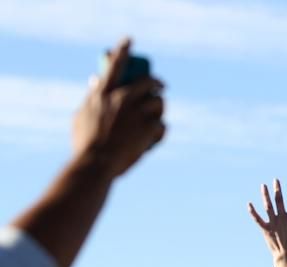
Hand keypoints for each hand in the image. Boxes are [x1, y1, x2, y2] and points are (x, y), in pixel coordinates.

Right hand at [72, 38, 165, 175]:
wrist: (96, 163)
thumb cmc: (85, 143)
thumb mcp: (81, 116)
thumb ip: (90, 97)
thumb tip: (95, 80)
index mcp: (104, 94)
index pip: (114, 65)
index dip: (123, 50)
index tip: (129, 40)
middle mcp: (122, 98)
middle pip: (148, 82)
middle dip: (157, 83)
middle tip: (160, 87)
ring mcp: (138, 112)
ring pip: (158, 103)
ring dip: (159, 110)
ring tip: (155, 119)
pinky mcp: (150, 128)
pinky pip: (162, 125)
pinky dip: (159, 133)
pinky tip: (154, 139)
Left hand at [249, 179, 286, 266]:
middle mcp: (283, 219)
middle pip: (280, 200)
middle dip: (278, 189)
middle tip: (276, 180)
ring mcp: (274, 223)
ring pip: (268, 206)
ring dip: (265, 195)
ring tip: (263, 186)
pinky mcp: (266, 229)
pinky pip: (258, 219)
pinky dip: (253, 212)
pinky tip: (249, 204)